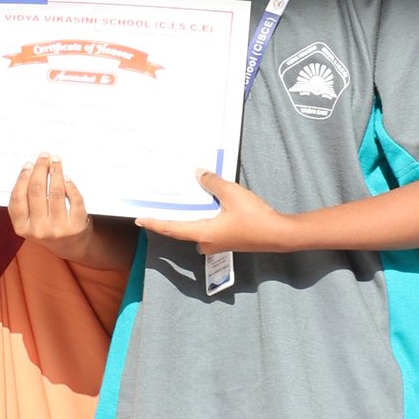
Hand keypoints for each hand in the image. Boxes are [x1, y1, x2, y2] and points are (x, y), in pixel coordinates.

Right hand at [8, 154, 96, 260]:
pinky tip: (67, 178)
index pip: (18, 198)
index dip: (23, 178)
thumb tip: (30, 170)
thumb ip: (26, 203)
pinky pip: (74, 199)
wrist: (72, 247)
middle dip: (40, 169)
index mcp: (22, 228)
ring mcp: (59, 229)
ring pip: (56, 192)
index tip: (28, 164)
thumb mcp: (31, 222)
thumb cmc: (49, 229)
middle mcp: (39, 230)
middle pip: (37, 191)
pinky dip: (70, 186)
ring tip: (56, 162)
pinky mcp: (76, 227)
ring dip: (56, 172)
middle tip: (44, 157)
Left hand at [140, 171, 293, 252]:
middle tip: (154, 209)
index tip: (140, 219)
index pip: (171, 227)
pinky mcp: (226, 241)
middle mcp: (205, 242)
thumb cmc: (255, 217)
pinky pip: (205, 229)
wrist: (278, 234)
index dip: (154, 222)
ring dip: (184, 219)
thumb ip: (212, 183)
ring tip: (175, 205)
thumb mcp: (231, 194)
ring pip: (193, 230)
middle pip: (179, 230)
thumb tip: (199, 174)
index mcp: (202, 233)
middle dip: (166, 220)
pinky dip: (198, 219)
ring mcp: (216, 244)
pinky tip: (199, 207)